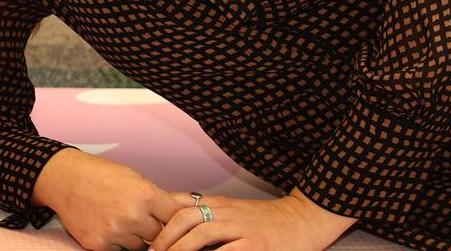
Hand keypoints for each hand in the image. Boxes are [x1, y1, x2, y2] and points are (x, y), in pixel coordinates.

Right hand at [35, 149, 181, 250]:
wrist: (64, 178)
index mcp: (146, 195)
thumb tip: (184, 213)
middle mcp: (132, 215)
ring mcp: (115, 232)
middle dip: (155, 229)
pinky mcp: (99, 245)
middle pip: (160, 236)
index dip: (175, 220)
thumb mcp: (134, 178)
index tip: (173, 220)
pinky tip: (108, 225)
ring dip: (136, 237)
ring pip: (141, 247)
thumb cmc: (101, 174)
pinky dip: (117, 242)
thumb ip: (157, 198)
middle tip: (144, 220)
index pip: (177, 218)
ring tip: (122, 219)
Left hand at [148, 189, 355, 250]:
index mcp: (218, 203)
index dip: (160, 220)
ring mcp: (242, 228)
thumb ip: (207, 214)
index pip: (181, 205)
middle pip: (186, 217)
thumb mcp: (232, 210)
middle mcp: (227, 212)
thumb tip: (174, 224)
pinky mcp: (257, 245)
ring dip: (182, 247)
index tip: (146, 238)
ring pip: (203, 233)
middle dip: (165, 236)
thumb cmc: (264, 220)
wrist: (304, 219)